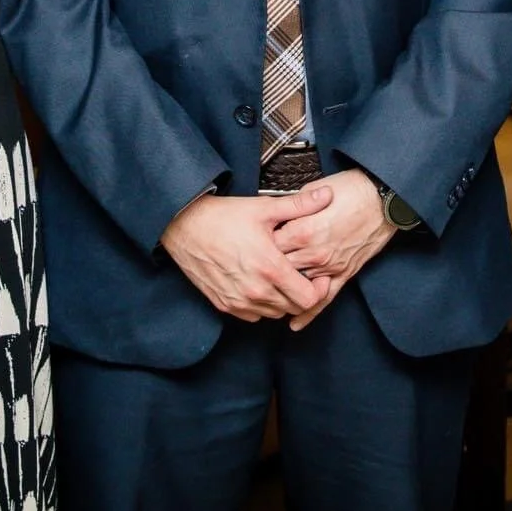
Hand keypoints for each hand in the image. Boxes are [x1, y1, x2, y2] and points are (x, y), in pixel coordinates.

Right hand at [161, 183, 332, 321]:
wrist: (183, 226)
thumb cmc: (224, 216)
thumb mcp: (265, 208)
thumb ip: (300, 205)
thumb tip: (327, 194)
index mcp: (270, 269)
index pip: (309, 299)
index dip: (319, 289)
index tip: (318, 275)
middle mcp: (255, 291)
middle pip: (293, 309)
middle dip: (301, 294)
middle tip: (300, 274)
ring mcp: (238, 301)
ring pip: (274, 314)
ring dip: (281, 300)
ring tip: (280, 277)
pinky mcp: (224, 304)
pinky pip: (253, 315)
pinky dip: (261, 305)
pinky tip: (260, 284)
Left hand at [272, 169, 397, 330]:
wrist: (384, 198)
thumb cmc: (352, 190)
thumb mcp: (314, 189)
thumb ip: (294, 206)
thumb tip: (279, 211)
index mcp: (303, 231)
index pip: (269, 247)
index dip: (259, 245)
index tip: (253, 244)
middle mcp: (314, 253)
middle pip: (280, 269)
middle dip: (267, 269)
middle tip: (256, 268)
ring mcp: (329, 266)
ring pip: (298, 286)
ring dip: (283, 289)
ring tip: (267, 292)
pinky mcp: (344, 274)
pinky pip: (324, 299)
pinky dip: (309, 313)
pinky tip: (295, 323)